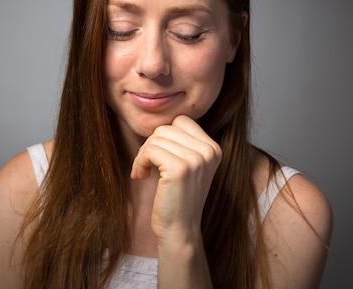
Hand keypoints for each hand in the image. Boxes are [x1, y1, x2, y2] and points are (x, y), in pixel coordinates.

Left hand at [130, 115, 221, 241]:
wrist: (180, 231)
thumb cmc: (177, 198)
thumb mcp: (187, 166)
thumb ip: (181, 143)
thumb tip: (158, 121)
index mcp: (213, 148)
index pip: (181, 121)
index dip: (164, 137)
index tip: (158, 157)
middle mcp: (209, 151)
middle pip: (166, 128)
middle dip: (151, 146)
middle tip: (148, 166)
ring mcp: (196, 159)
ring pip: (156, 138)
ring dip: (143, 155)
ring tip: (144, 172)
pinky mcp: (180, 169)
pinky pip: (149, 150)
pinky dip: (139, 162)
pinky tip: (141, 176)